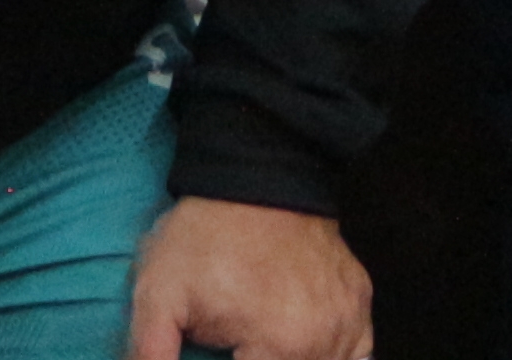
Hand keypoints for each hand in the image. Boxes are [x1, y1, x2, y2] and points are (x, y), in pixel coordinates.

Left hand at [128, 194, 369, 359]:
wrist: (256, 171)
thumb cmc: (203, 238)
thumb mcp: (157, 298)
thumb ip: (150, 356)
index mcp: (280, 345)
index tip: (218, 347)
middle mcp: (326, 338)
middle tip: (234, 343)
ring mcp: (351, 317)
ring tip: (259, 344)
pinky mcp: (360, 299)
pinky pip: (361, 352)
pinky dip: (334, 358)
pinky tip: (305, 351)